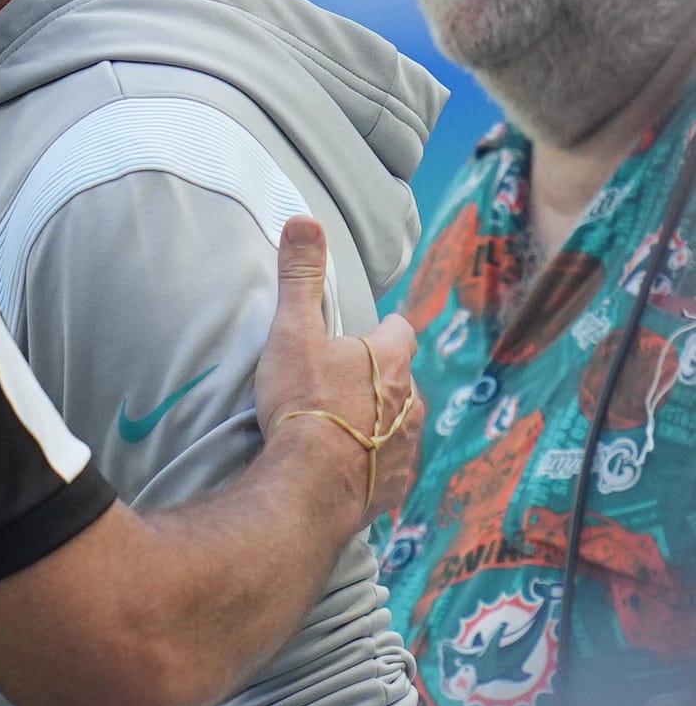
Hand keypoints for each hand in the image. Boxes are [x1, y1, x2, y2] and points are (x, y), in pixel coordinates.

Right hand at [254, 216, 422, 530]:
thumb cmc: (303, 401)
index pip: (400, 333)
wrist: (310, 484)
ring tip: (348, 427)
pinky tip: (351, 468)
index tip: (372, 331)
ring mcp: (409, 448)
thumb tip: (305, 218)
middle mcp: (412, 402)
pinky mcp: (397, 487)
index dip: (386, 329)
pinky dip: (376, 464)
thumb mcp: (293, 331)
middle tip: (349, 382)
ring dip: (382, 423)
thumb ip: (301, 276)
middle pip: (404, 381)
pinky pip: (392, 468)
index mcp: (391, 360)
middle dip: (383, 380)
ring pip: (404, 425)